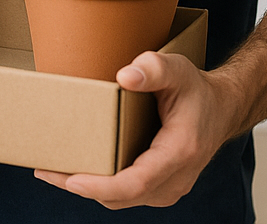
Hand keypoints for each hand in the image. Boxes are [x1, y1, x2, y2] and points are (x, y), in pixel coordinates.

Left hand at [34, 51, 239, 208]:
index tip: (72, 180)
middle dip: (80, 186)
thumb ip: (154, 68)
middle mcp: (175, 179)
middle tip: (45, 169)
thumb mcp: (178, 69)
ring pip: (121, 199)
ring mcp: (168, 187)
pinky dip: (100, 185)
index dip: (102, 186)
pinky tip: (77, 169)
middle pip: (122, 197)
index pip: (136, 183)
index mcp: (179, 152)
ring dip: (87, 188)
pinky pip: (126, 194)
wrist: (221, 109)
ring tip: (52, 169)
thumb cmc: (196, 90)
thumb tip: (124, 77)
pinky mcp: (159, 187)